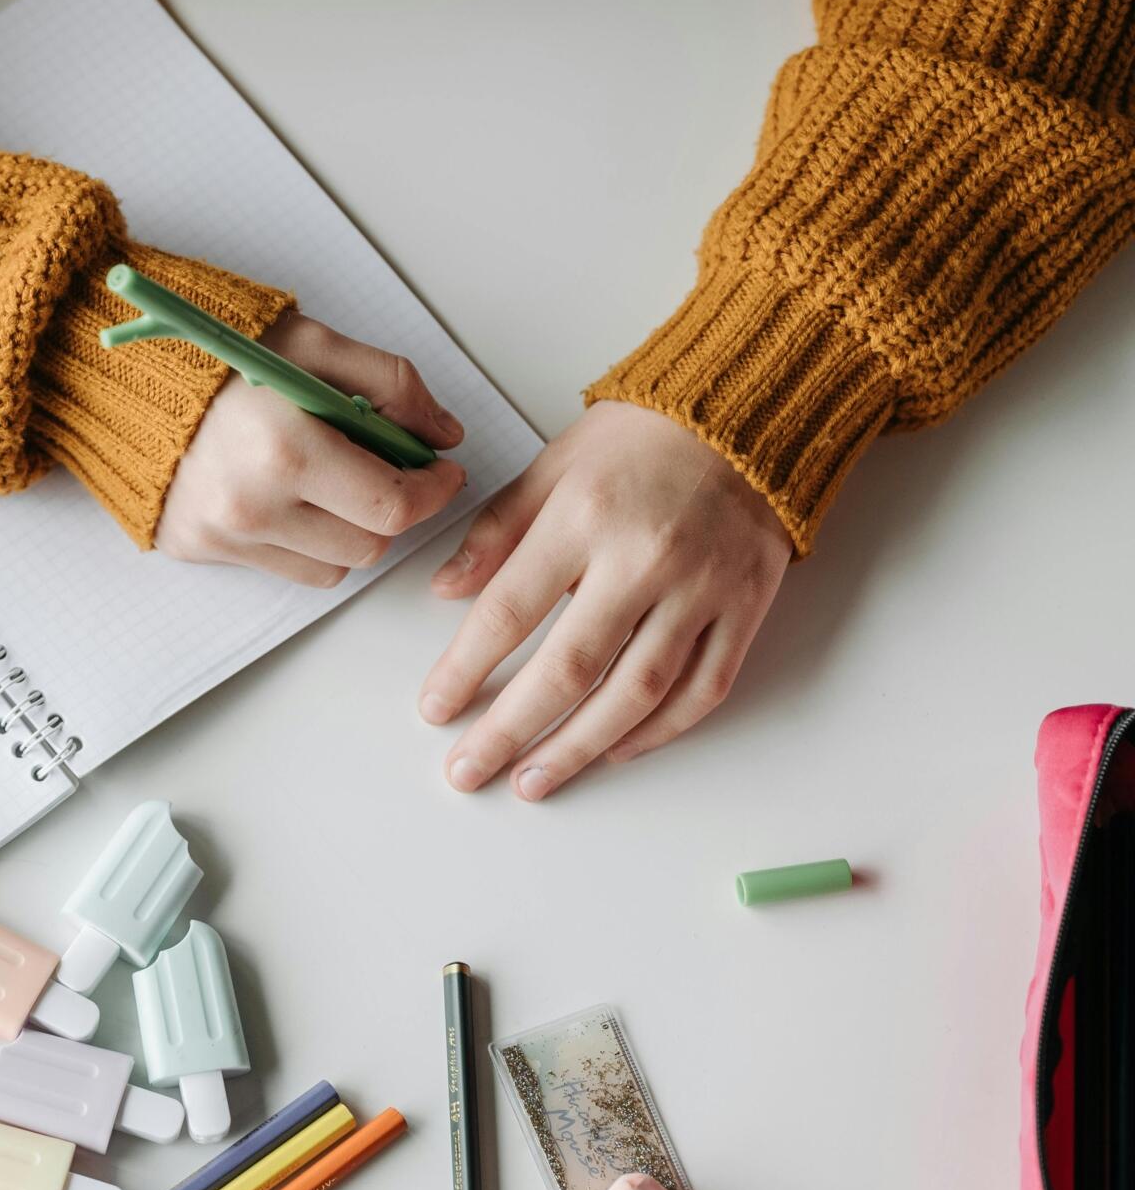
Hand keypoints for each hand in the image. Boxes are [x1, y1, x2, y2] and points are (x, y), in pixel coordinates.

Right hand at [157, 312, 467, 584]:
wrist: (126, 377)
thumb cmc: (222, 355)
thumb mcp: (316, 345)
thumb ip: (393, 386)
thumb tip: (443, 435)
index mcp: (287, 452)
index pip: (392, 508)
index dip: (432, 493)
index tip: (440, 474)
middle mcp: (252, 507)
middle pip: (368, 547)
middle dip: (390, 512)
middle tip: (386, 472)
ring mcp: (222, 536)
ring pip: (329, 568)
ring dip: (346, 531)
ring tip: (326, 481)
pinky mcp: (199, 550)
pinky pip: (280, 567)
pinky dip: (298, 539)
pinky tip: (280, 494)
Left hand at [418, 400, 790, 798]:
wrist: (754, 408)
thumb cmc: (645, 436)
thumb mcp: (554, 465)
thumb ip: (497, 531)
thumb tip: (444, 590)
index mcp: (585, 517)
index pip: (509, 611)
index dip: (465, 669)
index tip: (435, 710)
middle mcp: (646, 558)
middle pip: (569, 668)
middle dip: (511, 731)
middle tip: (468, 772)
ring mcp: (703, 587)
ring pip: (637, 693)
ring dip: (578, 748)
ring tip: (531, 781)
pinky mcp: (747, 606)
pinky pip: (704, 689)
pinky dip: (659, 732)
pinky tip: (613, 752)